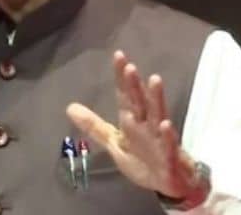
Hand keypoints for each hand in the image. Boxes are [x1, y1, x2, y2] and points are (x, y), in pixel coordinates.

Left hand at [66, 51, 200, 199]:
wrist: (170, 185)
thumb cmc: (144, 160)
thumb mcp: (115, 143)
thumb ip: (94, 126)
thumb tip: (69, 107)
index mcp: (132, 121)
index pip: (125, 95)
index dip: (121, 77)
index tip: (119, 55)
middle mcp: (146, 125)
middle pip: (140, 101)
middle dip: (134, 84)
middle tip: (129, 66)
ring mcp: (159, 140)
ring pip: (157, 115)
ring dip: (156, 98)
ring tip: (154, 80)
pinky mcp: (170, 157)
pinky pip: (169, 145)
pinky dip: (167, 135)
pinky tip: (165, 124)